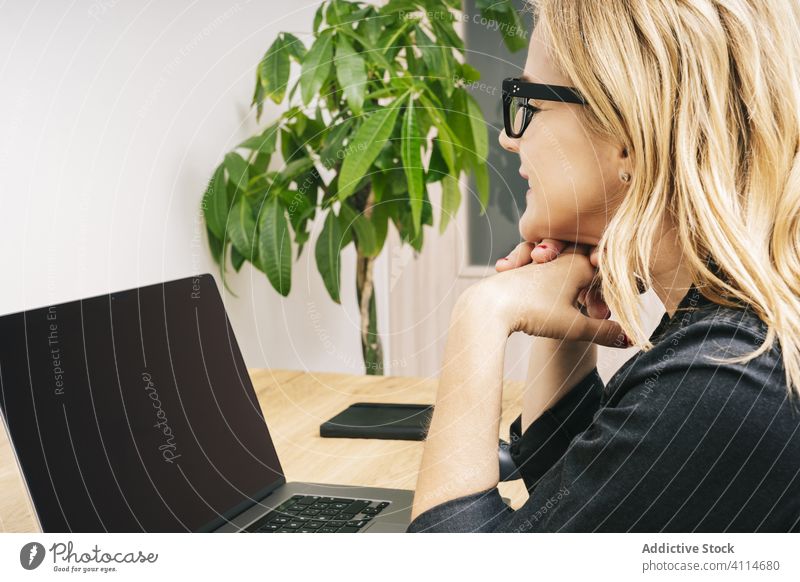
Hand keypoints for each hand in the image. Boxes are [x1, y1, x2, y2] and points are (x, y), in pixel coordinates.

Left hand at [465, 240, 631, 347]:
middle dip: (593, 287)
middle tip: (594, 312)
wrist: (488, 305)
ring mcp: (540, 259)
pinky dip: (551, 280)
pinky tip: (545, 295)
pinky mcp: (522, 267)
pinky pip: (544, 267)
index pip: (607, 269)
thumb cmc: (532, 312)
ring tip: (571, 304)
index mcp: (578, 264)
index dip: (612, 290)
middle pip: (588, 263)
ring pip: (565, 263)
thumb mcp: (573, 327)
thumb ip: (603, 332)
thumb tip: (631, 339)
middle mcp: (561, 255)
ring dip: (571, 286)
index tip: (604, 311)